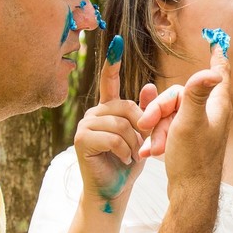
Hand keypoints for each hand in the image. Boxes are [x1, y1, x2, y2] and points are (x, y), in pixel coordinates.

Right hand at [72, 36, 146, 210]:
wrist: (114, 191)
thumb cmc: (128, 164)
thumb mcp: (142, 136)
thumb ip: (145, 112)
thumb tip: (149, 85)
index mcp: (108, 109)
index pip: (108, 81)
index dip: (112, 62)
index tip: (116, 41)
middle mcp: (94, 113)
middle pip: (124, 106)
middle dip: (140, 127)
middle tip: (140, 146)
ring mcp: (85, 124)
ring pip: (120, 123)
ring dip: (132, 142)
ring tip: (131, 155)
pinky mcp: (82, 139)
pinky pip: (112, 137)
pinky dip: (124, 150)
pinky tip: (124, 160)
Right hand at [139, 43, 230, 195]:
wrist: (190, 194)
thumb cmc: (193, 159)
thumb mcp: (190, 122)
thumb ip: (197, 94)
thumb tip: (215, 70)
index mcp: (216, 105)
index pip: (219, 73)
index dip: (216, 57)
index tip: (216, 41)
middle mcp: (210, 114)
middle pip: (179, 95)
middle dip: (160, 108)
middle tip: (146, 125)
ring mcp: (199, 128)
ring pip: (171, 113)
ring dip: (157, 128)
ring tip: (152, 148)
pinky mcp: (188, 142)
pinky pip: (169, 129)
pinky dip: (159, 138)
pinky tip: (150, 153)